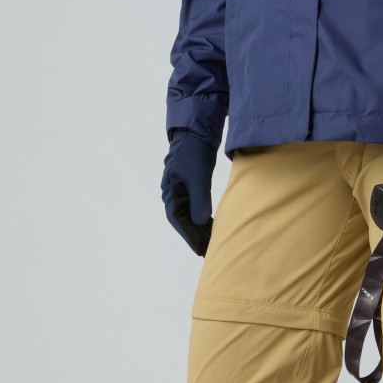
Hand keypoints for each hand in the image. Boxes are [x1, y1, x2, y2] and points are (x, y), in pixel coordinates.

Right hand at [161, 129, 218, 254]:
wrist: (196, 132)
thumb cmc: (194, 153)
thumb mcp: (198, 177)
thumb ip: (199, 201)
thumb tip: (200, 223)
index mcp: (170, 191)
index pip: (178, 219)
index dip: (189, 235)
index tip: (200, 249)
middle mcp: (173, 192)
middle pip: (183, 219)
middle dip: (195, 234)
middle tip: (209, 250)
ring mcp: (181, 189)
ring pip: (190, 213)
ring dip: (200, 227)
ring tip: (212, 241)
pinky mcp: (191, 185)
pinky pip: (195, 206)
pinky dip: (203, 216)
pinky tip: (212, 224)